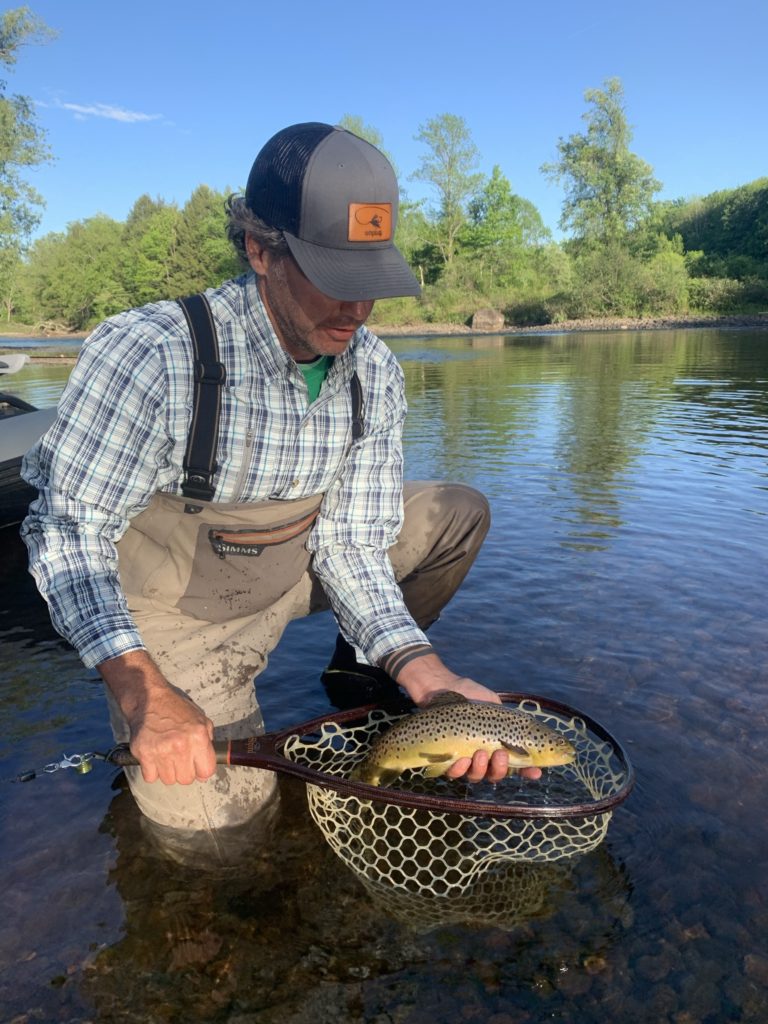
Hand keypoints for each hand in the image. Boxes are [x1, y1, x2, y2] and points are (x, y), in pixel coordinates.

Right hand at [99, 650, 216, 784]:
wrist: (148, 700)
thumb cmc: (175, 709)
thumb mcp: (201, 719)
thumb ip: (208, 741)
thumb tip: (208, 763)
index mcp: (198, 737)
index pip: (206, 772)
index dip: (202, 771)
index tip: (197, 767)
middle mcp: (181, 746)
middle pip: (186, 779)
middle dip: (184, 771)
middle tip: (179, 759)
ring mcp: (161, 751)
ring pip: (169, 780)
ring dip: (168, 771)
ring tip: (166, 755)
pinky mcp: (144, 754)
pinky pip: (151, 777)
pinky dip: (152, 771)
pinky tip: (154, 757)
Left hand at [395, 653, 542, 782]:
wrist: (443, 688)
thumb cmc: (472, 697)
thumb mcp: (496, 707)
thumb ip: (511, 722)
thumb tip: (530, 734)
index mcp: (498, 745)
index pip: (516, 764)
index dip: (528, 771)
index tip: (536, 772)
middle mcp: (483, 757)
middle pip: (496, 774)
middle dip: (501, 768)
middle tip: (501, 754)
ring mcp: (464, 760)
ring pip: (476, 776)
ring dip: (481, 768)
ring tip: (480, 753)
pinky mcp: (445, 759)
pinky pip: (454, 772)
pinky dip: (459, 769)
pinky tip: (462, 759)